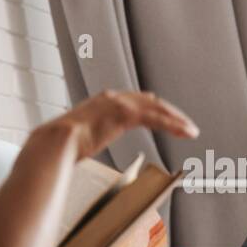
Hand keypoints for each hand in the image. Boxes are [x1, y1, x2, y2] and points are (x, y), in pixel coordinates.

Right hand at [48, 90, 197, 159]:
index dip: (153, 109)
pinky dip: (174, 124)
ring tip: (190, 130)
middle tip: (184, 124)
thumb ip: (87, 138)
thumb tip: (80, 150)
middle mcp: (113, 97)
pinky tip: (186, 132)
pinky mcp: (126, 114)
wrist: (55, 141)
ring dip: (176, 118)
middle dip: (170, 112)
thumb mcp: (79, 137)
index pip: (136, 100)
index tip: (164, 118)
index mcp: (103, 101)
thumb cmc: (61, 145)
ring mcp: (120, 103)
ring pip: (158, 108)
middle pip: (151, 100)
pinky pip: (157, 118)